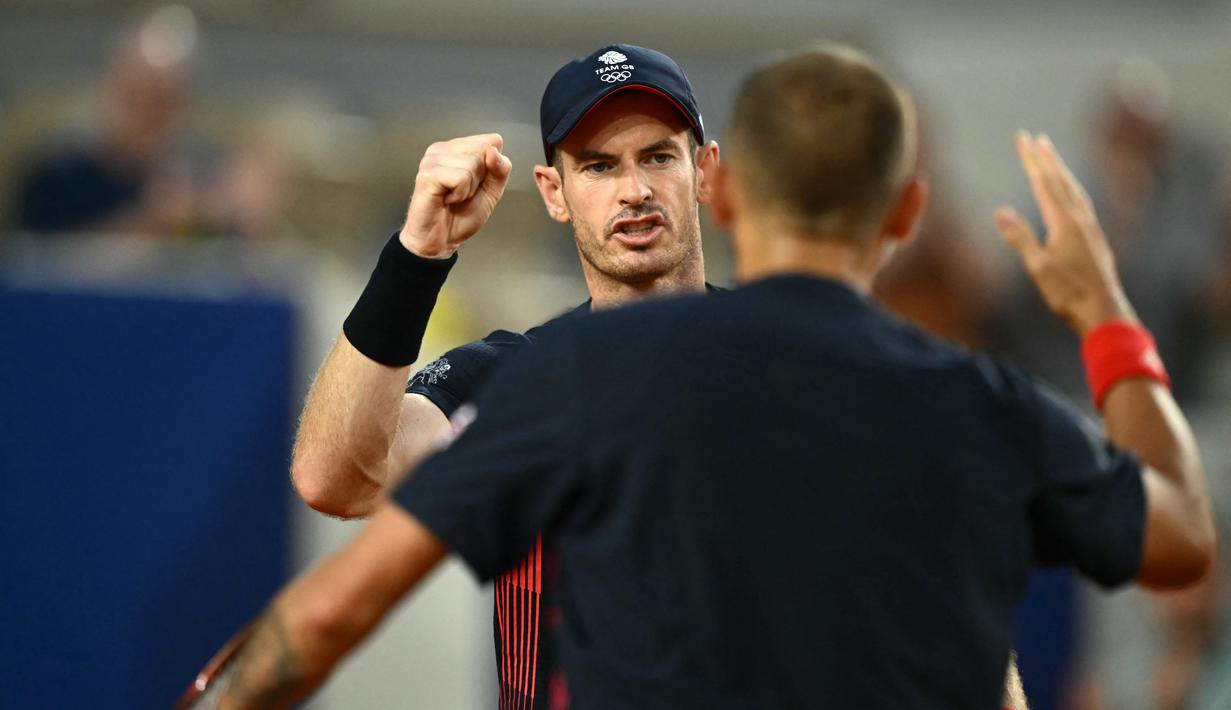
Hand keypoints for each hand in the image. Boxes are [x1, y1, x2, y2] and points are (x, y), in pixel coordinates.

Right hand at [400, 133, 512, 258]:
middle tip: (463, 192)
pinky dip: (460, 194)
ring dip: (469, 188)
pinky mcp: (428, 174)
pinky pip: (460, 178)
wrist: (441, 240)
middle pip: (484, 149)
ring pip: (473, 164)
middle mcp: (443, 149)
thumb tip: (494, 151)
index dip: (493, 167)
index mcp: (458, 148)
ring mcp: (433, 159)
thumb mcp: (492, 191)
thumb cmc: (460, 216)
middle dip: (481, 178)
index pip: (493, 141)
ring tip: (454, 197)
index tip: (477, 184)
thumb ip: (501, 169)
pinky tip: (446, 199)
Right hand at [996, 132, 1137, 335]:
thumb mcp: (1038, 267)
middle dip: (1046, 159)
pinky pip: (1083, 204)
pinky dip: (1072, 191)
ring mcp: (1091, 229)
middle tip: (1036, 138)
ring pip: (1074, 191)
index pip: (1043, 183)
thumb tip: (1000, 211)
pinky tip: (1072, 197)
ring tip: (1053, 159)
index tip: (1023, 138)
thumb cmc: (1069, 293)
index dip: (1031, 160)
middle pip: (1061, 181)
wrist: (1104, 313)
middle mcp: (1080, 220)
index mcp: (1064, 223)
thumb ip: (1020, 237)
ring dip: (1062, 172)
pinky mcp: (1096, 240)